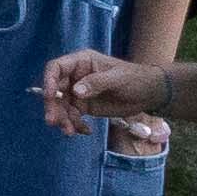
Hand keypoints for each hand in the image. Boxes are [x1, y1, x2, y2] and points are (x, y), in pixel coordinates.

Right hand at [41, 46, 177, 122]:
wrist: (148, 94)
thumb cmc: (134, 79)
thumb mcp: (117, 79)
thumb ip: (96, 83)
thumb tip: (75, 92)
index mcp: (81, 62)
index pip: (56, 68)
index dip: (48, 81)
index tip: (48, 96)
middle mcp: (76, 77)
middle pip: (55, 91)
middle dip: (54, 107)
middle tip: (53, 122)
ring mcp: (79, 93)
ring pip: (62, 107)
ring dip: (64, 120)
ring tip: (70, 132)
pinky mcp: (85, 107)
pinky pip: (73, 117)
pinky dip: (75, 125)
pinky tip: (85, 131)